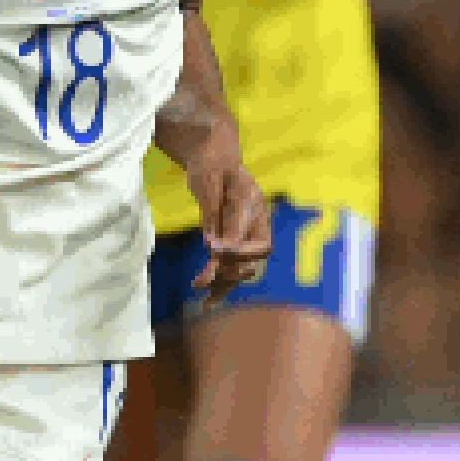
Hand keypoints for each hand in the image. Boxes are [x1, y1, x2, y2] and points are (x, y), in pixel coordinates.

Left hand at [186, 151, 271, 298]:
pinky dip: (219, 285)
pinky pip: (229, 269)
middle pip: (252, 257)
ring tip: (205, 301)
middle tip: (205, 278)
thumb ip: (211, 208)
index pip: (252, 234)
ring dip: (224, 284)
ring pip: (241, 268)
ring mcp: (245, 235)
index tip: (211, 248)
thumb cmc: (212, 163)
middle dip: (230, 270)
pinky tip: (207, 301)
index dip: (235, 246)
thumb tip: (211, 243)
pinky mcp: (231, 244)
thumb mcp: (210, 178)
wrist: (212, 159)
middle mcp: (255, 223)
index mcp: (254, 204)